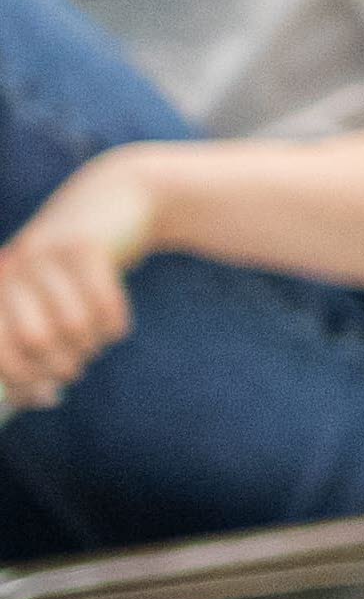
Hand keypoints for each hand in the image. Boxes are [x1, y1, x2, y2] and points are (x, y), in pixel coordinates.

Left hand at [0, 151, 172, 403]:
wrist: (117, 200)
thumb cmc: (76, 270)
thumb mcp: (45, 301)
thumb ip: (33, 347)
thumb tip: (43, 397)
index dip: (21, 381)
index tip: (46, 394)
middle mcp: (11, 271)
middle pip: (36, 343)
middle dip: (63, 365)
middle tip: (76, 365)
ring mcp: (47, 256)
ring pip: (74, 329)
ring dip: (93, 344)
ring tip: (95, 336)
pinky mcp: (85, 248)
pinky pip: (107, 311)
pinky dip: (116, 326)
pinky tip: (115, 320)